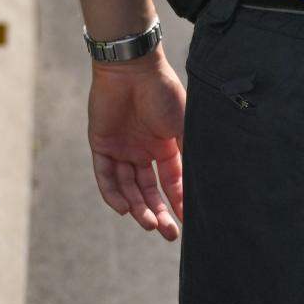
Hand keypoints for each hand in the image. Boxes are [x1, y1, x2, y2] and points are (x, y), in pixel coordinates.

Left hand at [88, 50, 186, 240]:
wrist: (133, 70)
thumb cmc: (163, 93)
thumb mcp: (182, 125)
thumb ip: (188, 152)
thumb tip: (202, 180)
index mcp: (165, 146)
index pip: (172, 181)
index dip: (179, 201)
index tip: (188, 221)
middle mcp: (143, 152)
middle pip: (149, 191)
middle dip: (159, 212)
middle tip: (169, 234)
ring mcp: (122, 150)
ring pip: (129, 188)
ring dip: (138, 207)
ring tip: (149, 223)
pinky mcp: (102, 147)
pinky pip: (106, 177)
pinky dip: (114, 195)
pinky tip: (125, 209)